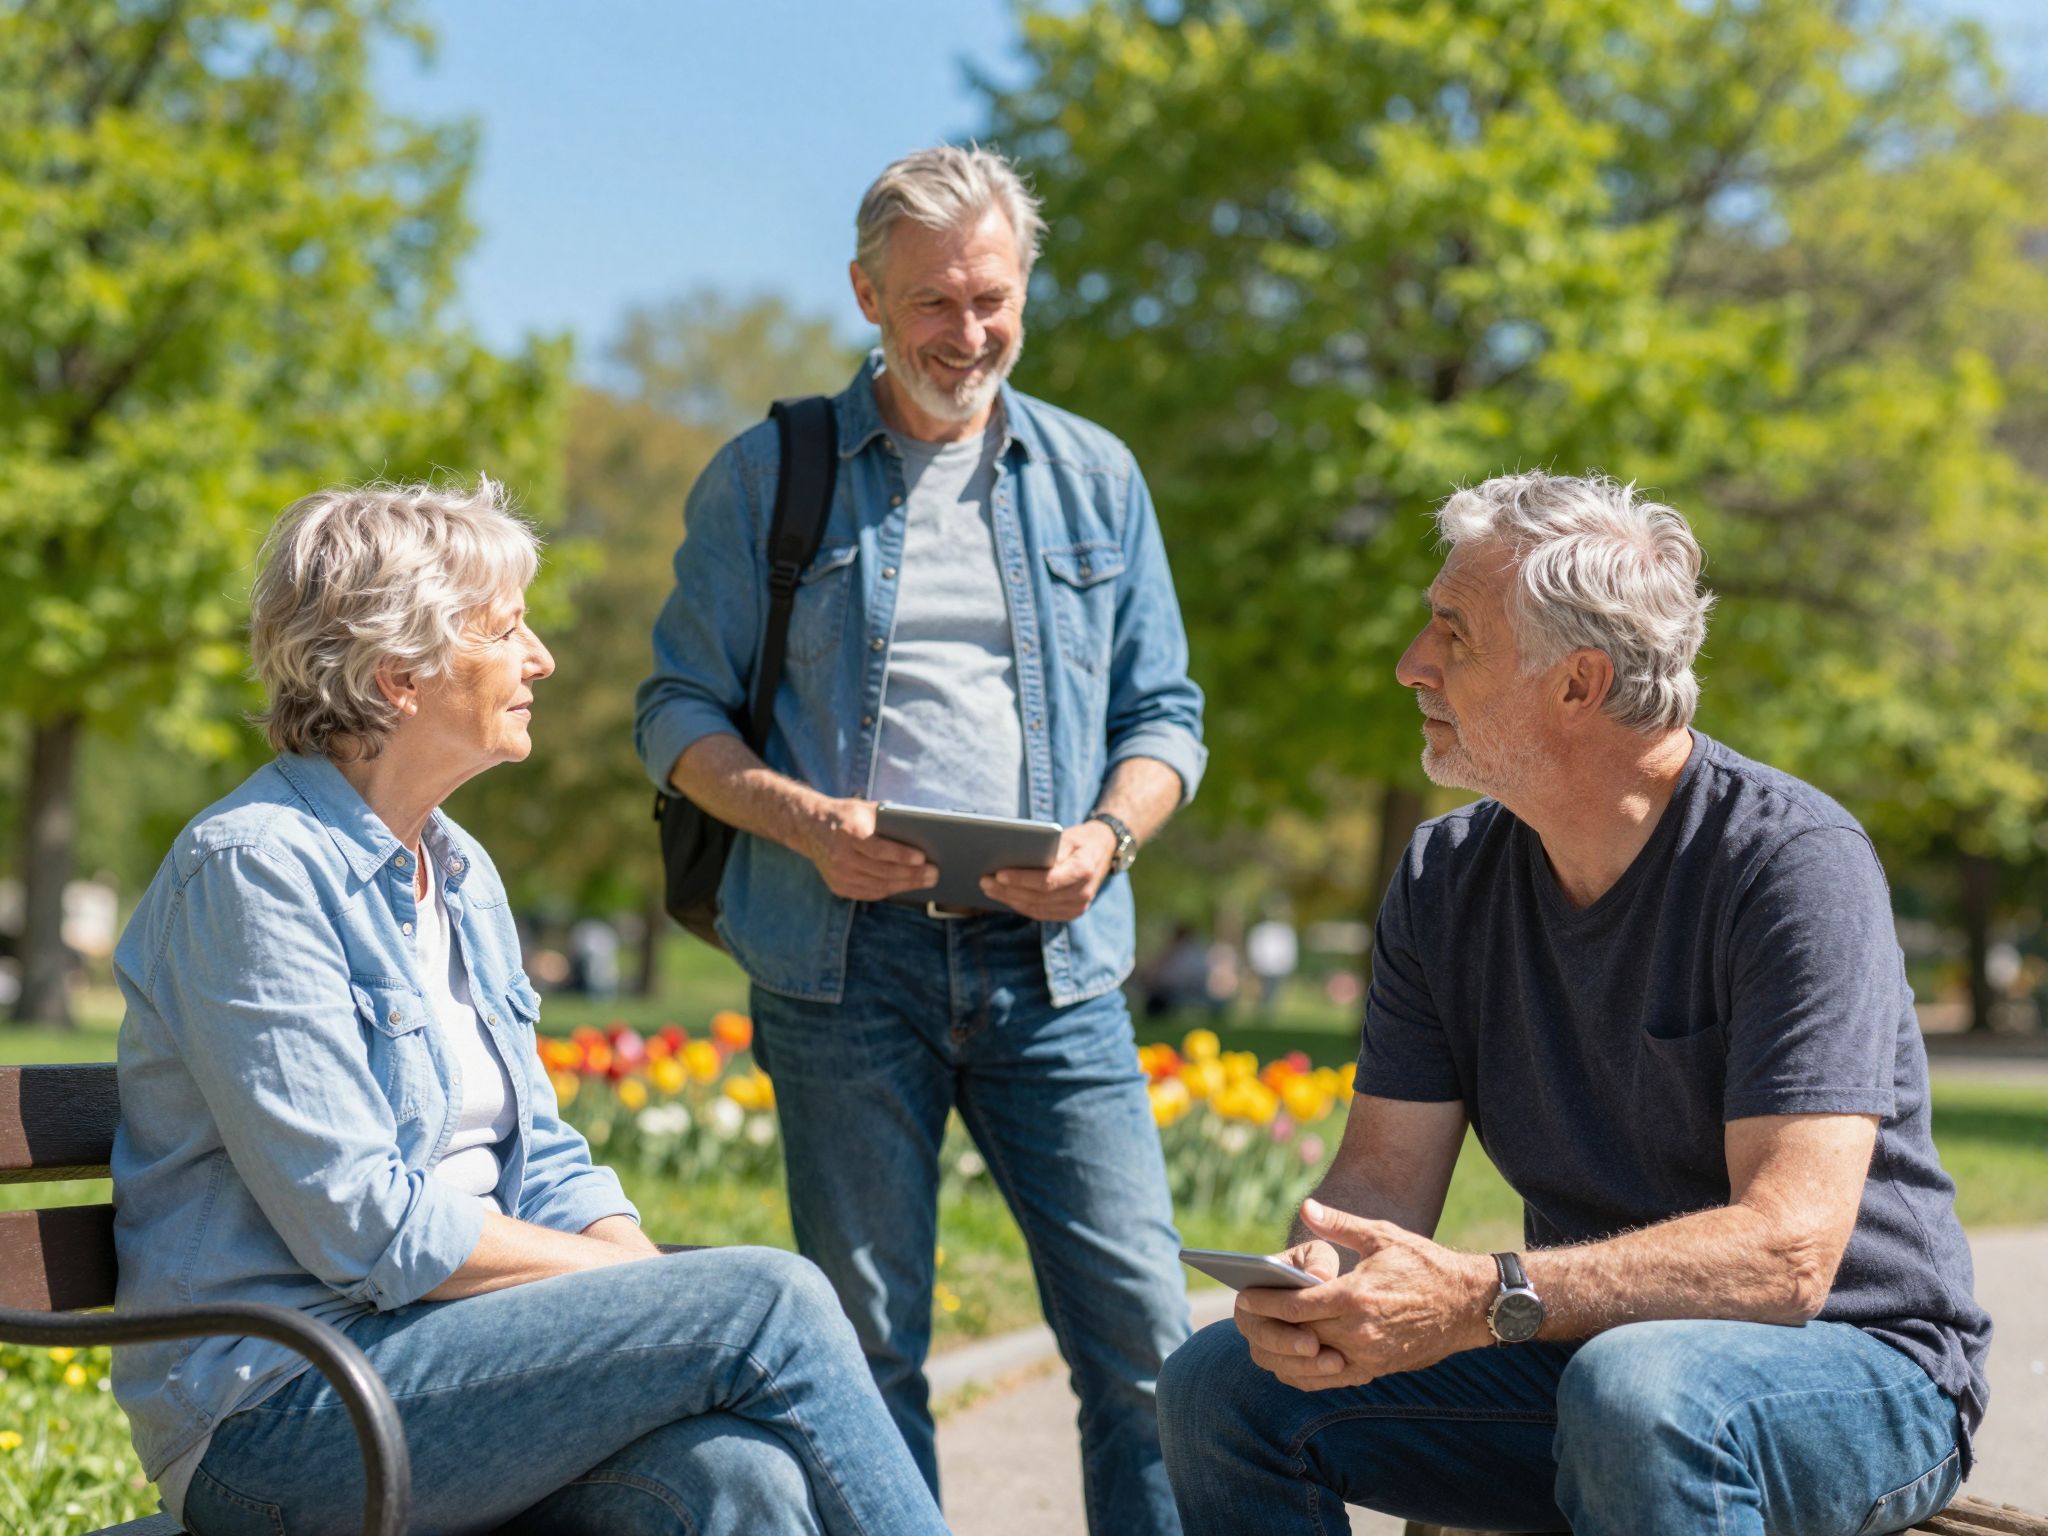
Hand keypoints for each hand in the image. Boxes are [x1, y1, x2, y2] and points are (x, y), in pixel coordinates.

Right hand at [803, 797, 935, 901]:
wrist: (810, 828)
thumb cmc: (847, 816)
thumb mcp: (865, 809)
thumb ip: (888, 818)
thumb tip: (921, 829)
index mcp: (849, 833)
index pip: (879, 849)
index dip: (902, 856)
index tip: (922, 858)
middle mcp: (841, 856)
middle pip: (883, 871)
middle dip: (912, 874)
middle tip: (934, 874)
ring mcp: (839, 874)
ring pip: (878, 885)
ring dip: (905, 885)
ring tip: (926, 881)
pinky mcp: (838, 886)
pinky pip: (869, 893)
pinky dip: (889, 890)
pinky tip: (905, 885)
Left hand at [981, 820, 1117, 920]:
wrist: (1104, 851)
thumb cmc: (1079, 840)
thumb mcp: (1066, 837)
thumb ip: (1046, 850)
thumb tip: (1015, 858)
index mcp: (1083, 871)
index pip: (1047, 881)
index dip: (1021, 880)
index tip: (999, 874)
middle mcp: (1082, 894)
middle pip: (1038, 897)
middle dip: (1008, 891)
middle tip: (984, 881)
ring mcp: (1078, 907)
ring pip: (1036, 908)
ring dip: (1009, 900)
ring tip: (988, 888)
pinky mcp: (1071, 913)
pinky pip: (1040, 913)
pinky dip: (1020, 905)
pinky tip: (1003, 897)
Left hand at [1235, 1198, 1494, 1390]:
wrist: (1469, 1305)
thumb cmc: (1425, 1265)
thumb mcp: (1383, 1236)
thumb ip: (1340, 1225)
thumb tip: (1307, 1208)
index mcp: (1356, 1297)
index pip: (1296, 1307)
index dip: (1265, 1303)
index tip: (1243, 1296)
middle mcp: (1359, 1332)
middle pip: (1296, 1337)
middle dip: (1266, 1327)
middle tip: (1245, 1315)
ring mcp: (1368, 1356)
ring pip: (1309, 1363)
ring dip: (1282, 1353)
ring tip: (1262, 1334)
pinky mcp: (1377, 1369)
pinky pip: (1330, 1378)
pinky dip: (1306, 1370)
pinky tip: (1292, 1354)